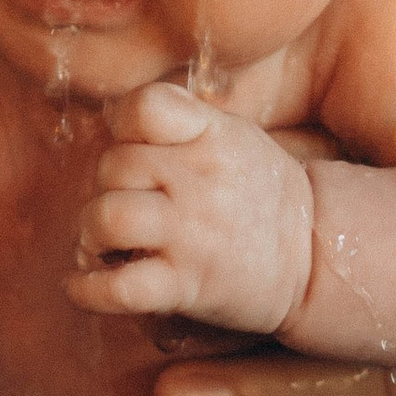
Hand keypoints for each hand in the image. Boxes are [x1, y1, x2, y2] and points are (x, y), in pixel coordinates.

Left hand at [69, 84, 315, 332]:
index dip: (121, 122)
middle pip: (113, 166)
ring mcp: (192, 233)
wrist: (316, 256)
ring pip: (107, 218)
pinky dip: (86, 290)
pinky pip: (120, 288)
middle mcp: (199, 179)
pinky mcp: (187, 286)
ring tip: (99, 244)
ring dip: (90, 233)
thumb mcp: (233, 137)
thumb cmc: (262, 193)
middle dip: (105, 187)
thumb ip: (180, 124)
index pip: (145, 106)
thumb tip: (113, 124)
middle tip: (121, 204)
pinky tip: (79, 284)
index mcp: (210, 135)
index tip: (128, 142)